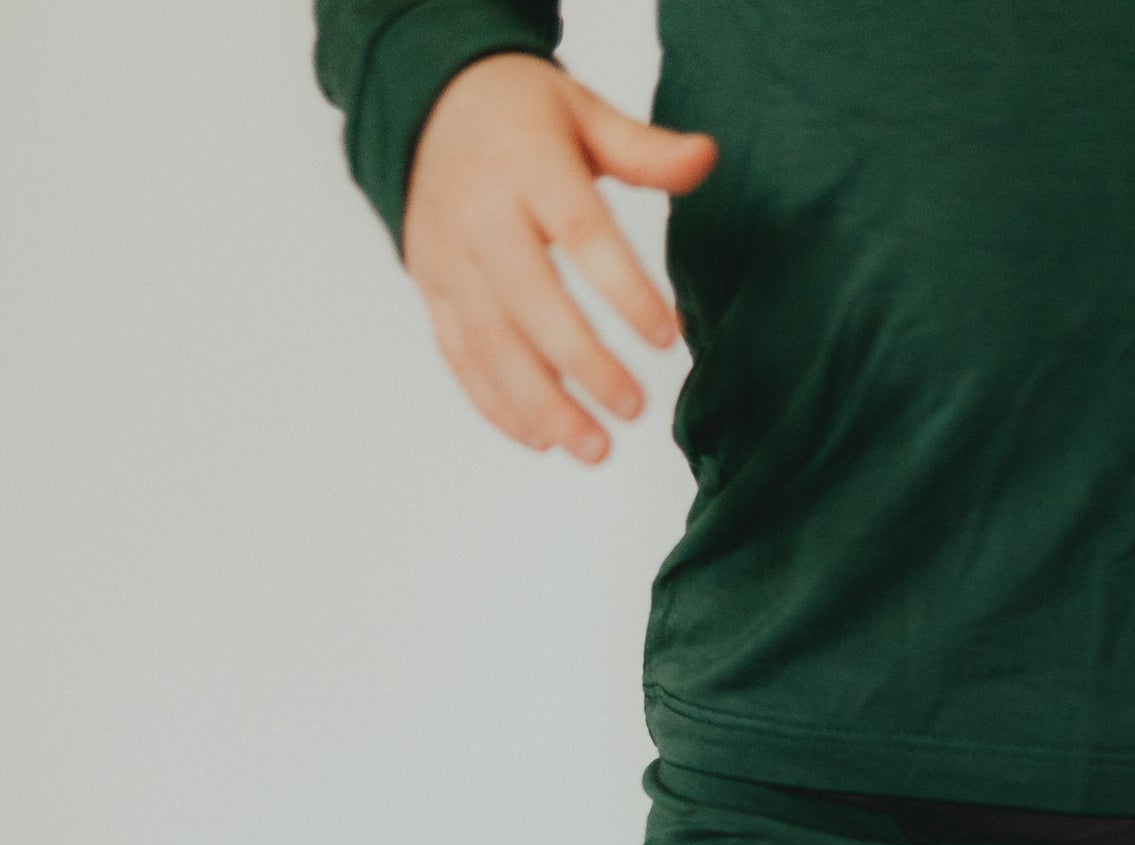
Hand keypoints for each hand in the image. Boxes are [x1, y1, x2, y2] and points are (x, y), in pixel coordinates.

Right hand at [402, 54, 715, 462]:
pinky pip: (459, 356)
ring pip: (491, 343)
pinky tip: (540, 439)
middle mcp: (479, 214)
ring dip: (542, 405)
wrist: (426, 104)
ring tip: (595, 449)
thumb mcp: (583, 112)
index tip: (668, 338)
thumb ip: (644, 149)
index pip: (581, 234)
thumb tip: (707, 157)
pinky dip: (496, 404)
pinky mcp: (431, 289)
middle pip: (530, 302)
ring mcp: (448, 257)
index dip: (624, 290)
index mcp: (526, 164)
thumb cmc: (521, 116)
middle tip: (634, 409)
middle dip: (583, 364)